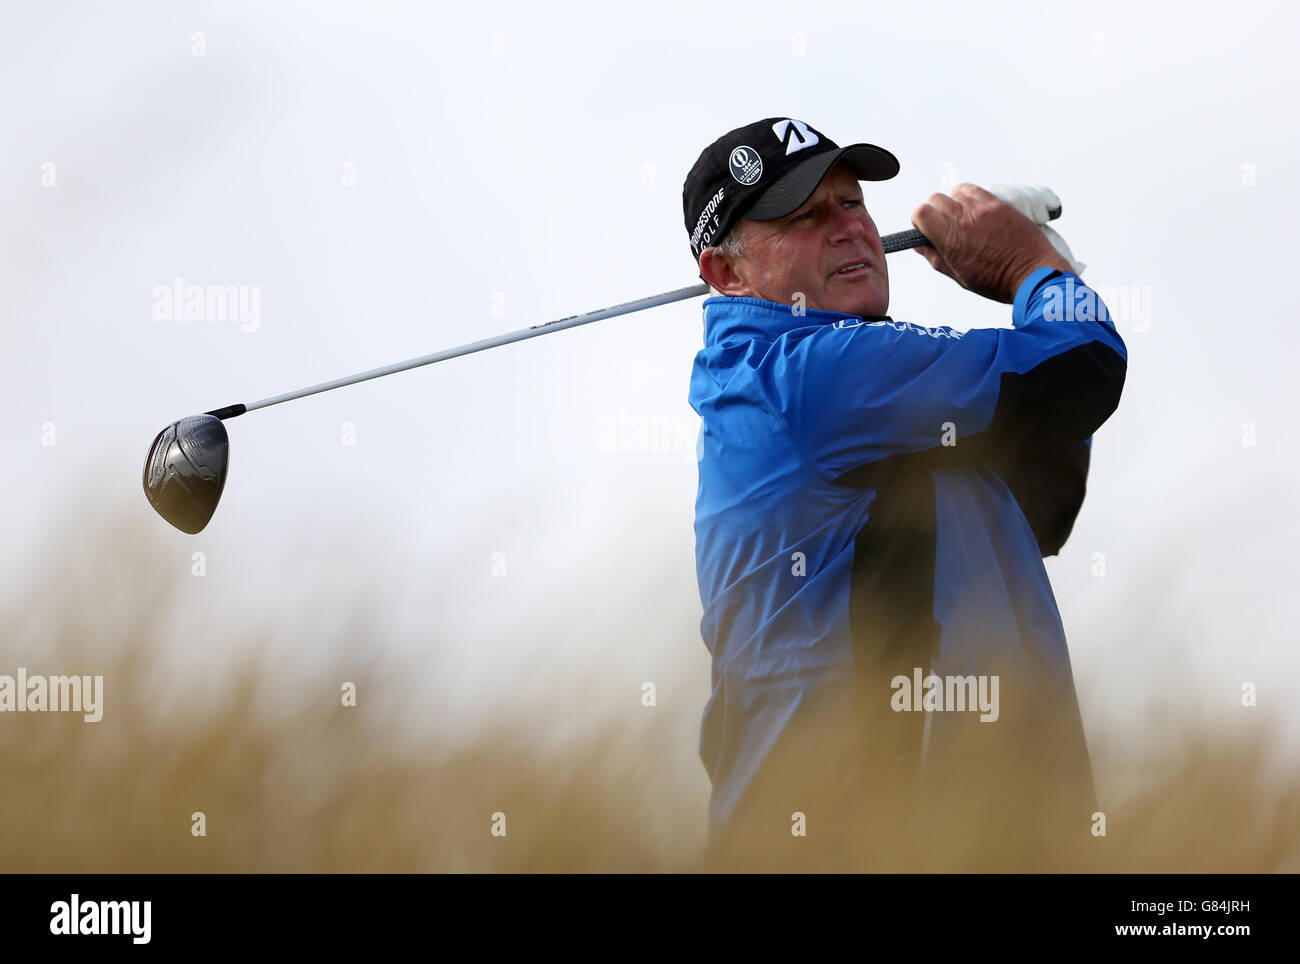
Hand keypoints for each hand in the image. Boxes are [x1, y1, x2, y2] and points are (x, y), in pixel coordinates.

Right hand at [911, 184, 1075, 302]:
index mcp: (951, 241)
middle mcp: (965, 220)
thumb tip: (920, 245)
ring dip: (953, 203)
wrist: (1031, 273)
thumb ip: (936, 258)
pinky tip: (975, 211)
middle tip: (942, 225)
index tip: (925, 229)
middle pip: (935, 199)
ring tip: (962, 219)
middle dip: (934, 212)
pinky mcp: (999, 204)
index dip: (919, 220)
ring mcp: (983, 209)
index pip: (921, 213)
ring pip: (955, 192)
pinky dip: (970, 197)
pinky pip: (975, 190)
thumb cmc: (998, 280)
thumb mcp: (960, 276)